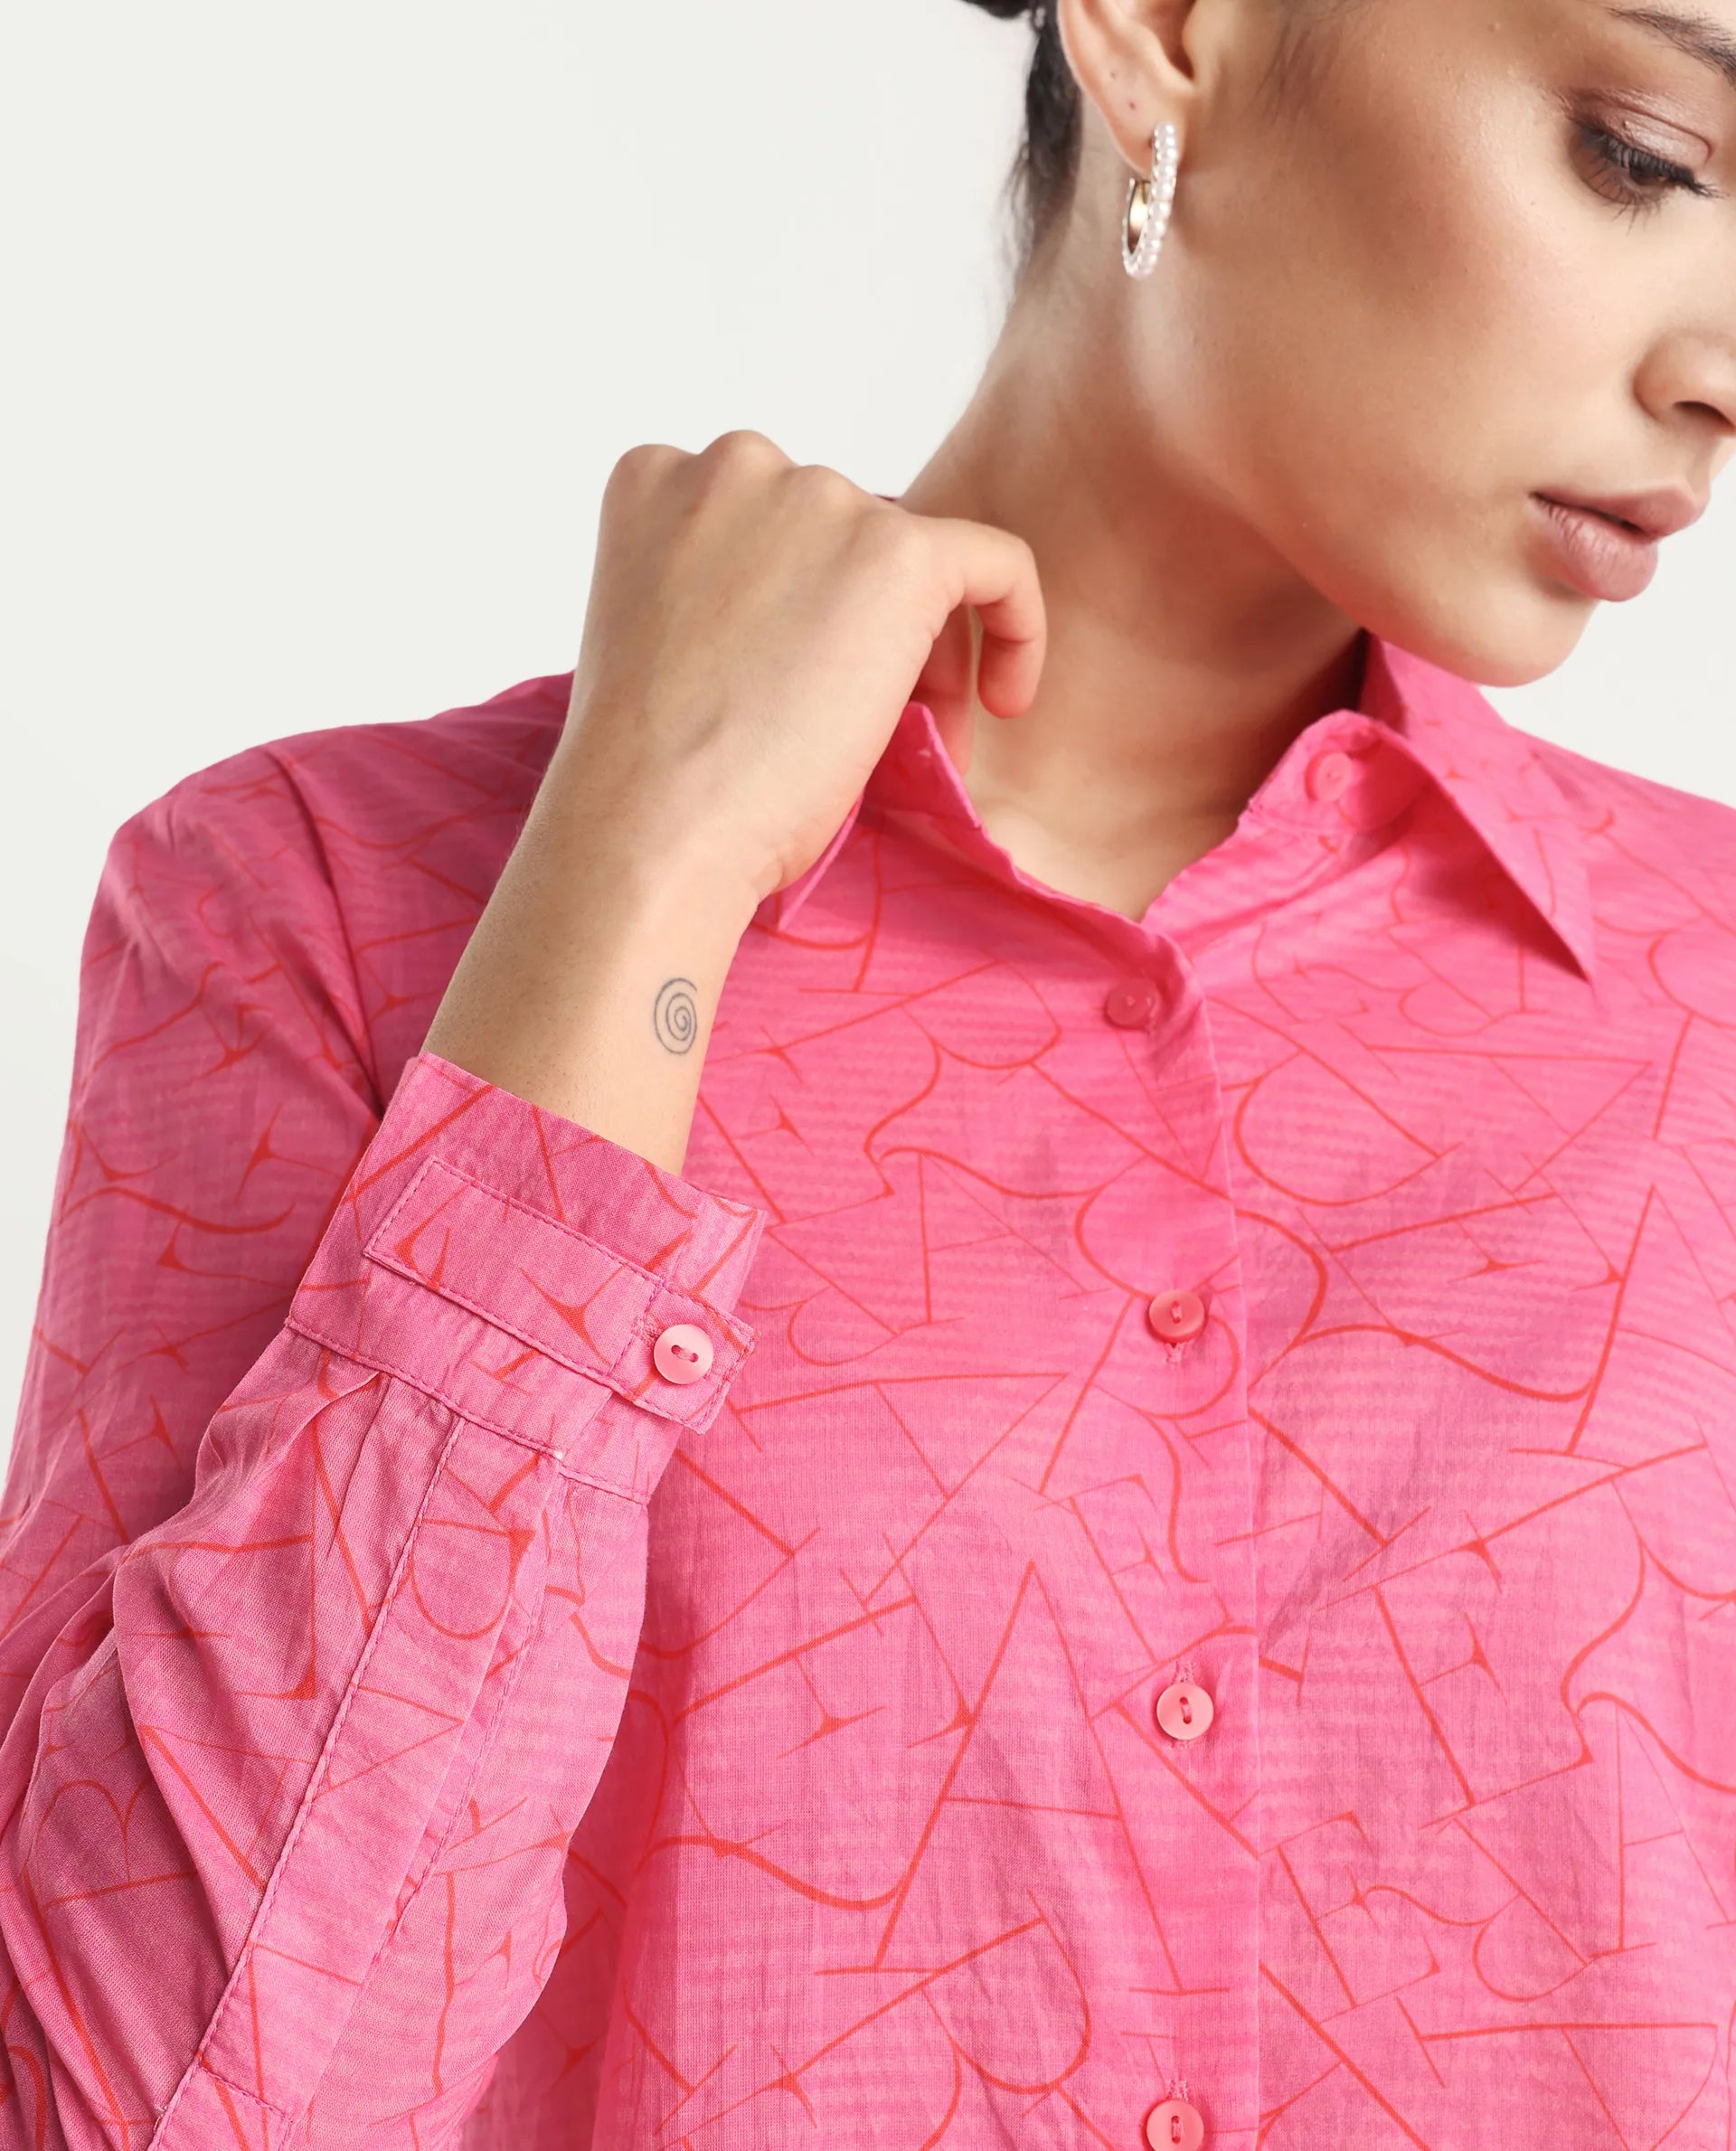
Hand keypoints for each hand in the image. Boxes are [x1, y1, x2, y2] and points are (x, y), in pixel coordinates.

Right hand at [553, 429, 1046, 903]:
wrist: (652, 824)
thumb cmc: (648, 775)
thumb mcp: (665, 643)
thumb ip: (725, 596)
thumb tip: (818, 627)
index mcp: (656, 480)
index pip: (768, 524)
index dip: (802, 605)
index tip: (804, 681)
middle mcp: (733, 464)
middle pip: (843, 536)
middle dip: (866, 629)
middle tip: (875, 732)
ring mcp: (816, 498)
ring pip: (909, 563)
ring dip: (923, 653)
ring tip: (915, 747)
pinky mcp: (895, 553)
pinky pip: (997, 564)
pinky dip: (1016, 624)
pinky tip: (1003, 700)